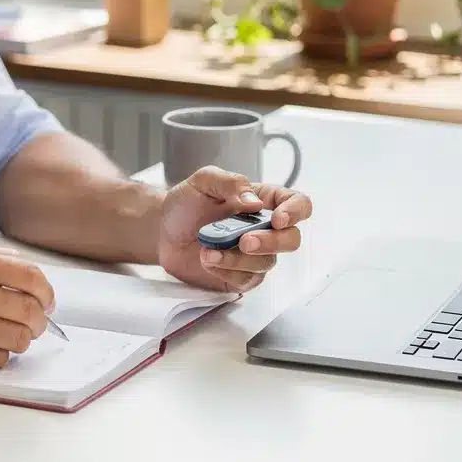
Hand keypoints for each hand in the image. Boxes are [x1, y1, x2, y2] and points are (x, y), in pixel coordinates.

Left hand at [158, 167, 311, 292]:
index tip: (278, 219)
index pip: (298, 204)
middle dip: (271, 243)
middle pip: (291, 240)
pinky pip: (247, 280)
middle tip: (244, 241)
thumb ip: (231, 183)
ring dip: (239, 259)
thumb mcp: (204, 181)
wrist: (162, 230)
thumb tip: (255, 202)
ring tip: (209, 251)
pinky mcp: (240, 275)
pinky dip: (227, 271)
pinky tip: (209, 260)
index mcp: (264, 200)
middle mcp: (265, 228)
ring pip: (267, 263)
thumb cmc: (186, 203)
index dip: (296, 212)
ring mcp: (254, 254)